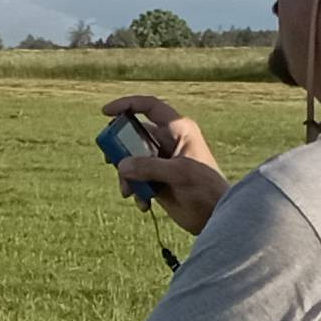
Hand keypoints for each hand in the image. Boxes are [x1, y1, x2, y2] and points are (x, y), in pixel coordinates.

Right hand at [101, 92, 227, 234]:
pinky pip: (136, 178)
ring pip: (131, 159)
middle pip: (133, 135)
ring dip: (126, 176)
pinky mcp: (157, 179)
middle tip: (109, 159)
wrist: (215, 216)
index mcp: (178, 129)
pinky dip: (135, 190)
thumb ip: (149, 167)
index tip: (105, 113)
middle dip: (119, 148)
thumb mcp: (179, 174)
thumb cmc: (206, 189)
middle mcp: (168, 141)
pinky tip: (144, 203)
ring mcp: (161, 161)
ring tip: (129, 192)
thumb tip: (121, 165)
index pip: (150, 107)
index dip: (127, 105)